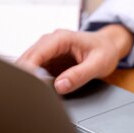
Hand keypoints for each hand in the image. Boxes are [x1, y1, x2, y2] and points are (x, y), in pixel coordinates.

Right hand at [16, 24, 133, 93]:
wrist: (109, 46)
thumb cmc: (105, 51)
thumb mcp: (97, 64)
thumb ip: (79, 75)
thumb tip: (59, 86)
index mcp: (61, 38)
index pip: (37, 53)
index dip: (28, 69)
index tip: (27, 85)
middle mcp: (51, 41)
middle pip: (28, 58)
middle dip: (24, 75)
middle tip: (25, 93)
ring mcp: (48, 50)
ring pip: (28, 64)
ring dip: (27, 78)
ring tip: (30, 94)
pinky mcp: (49, 60)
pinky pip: (35, 70)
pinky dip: (34, 80)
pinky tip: (36, 90)